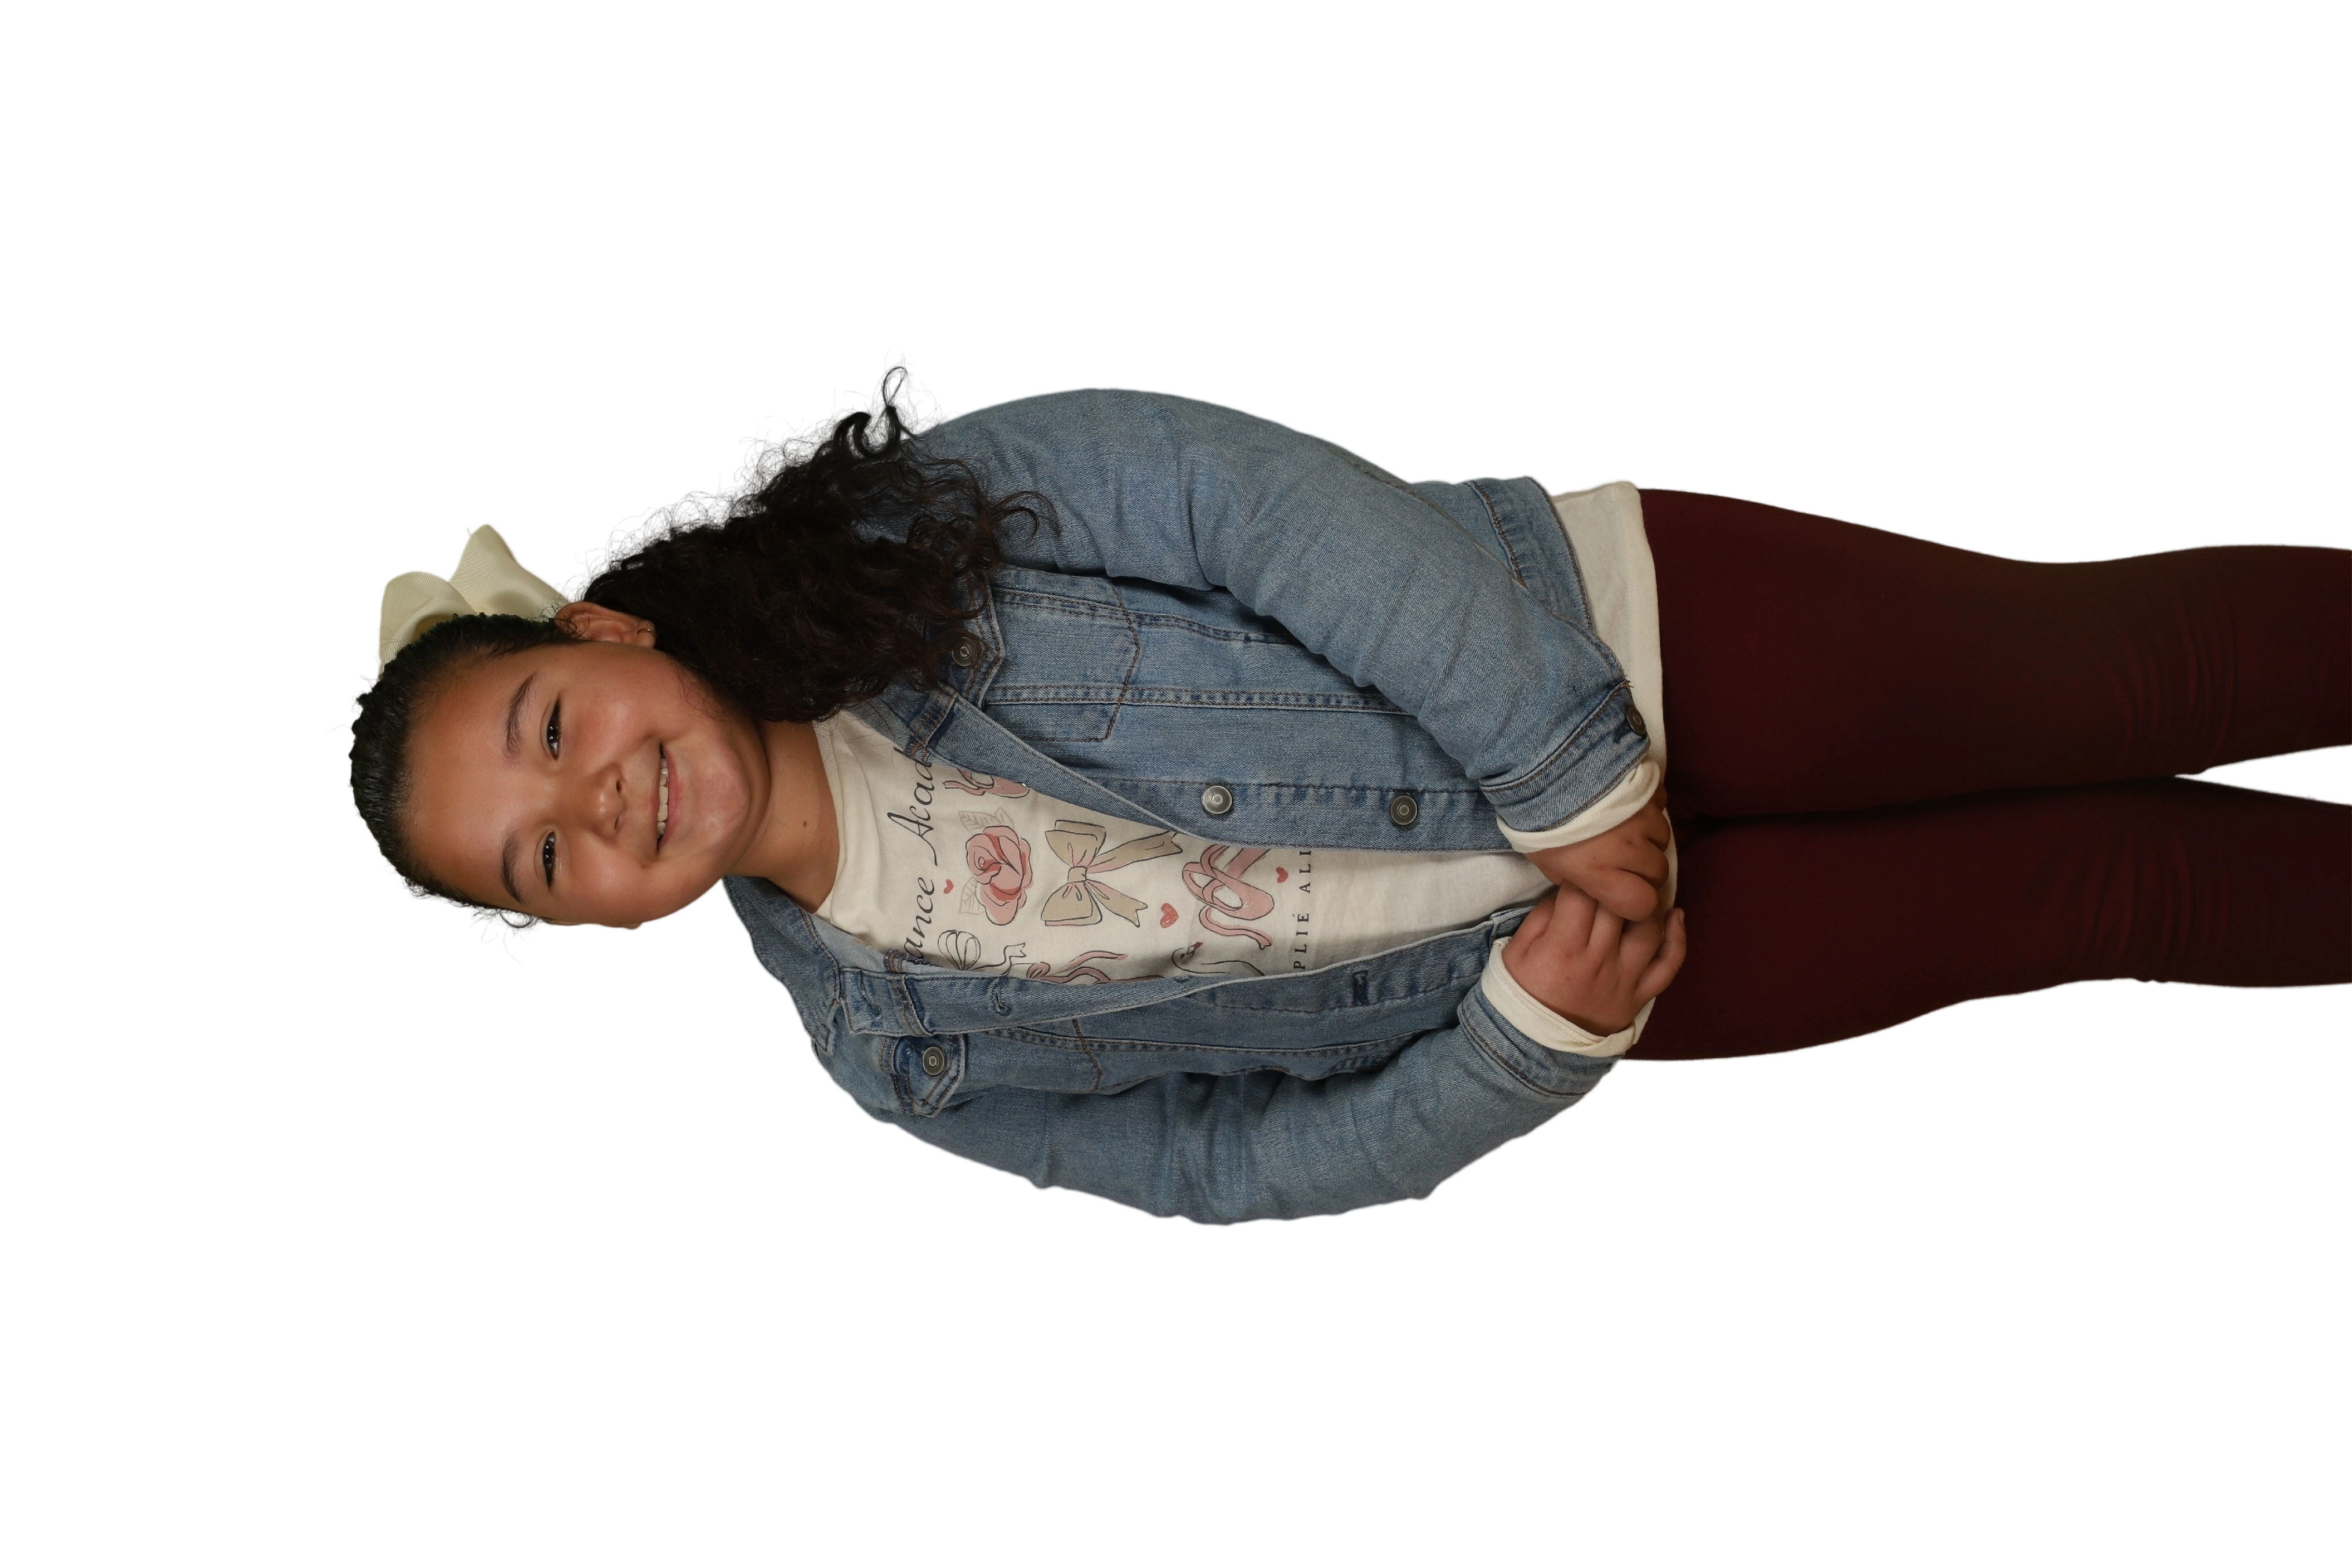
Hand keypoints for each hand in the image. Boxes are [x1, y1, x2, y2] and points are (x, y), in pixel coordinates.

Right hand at [1502, 882, 1688, 1037]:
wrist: (1536, 1046)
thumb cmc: (1523, 993)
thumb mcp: (1516, 951)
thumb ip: (1541, 916)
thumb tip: (1568, 888)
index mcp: (1563, 947)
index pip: (1582, 894)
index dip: (1583, 875)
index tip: (1582, 870)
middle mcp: (1598, 960)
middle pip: (1618, 905)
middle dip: (1616, 882)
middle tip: (1613, 873)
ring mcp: (1624, 978)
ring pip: (1649, 929)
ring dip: (1648, 903)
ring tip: (1639, 891)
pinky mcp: (1640, 995)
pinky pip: (1669, 966)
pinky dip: (1678, 939)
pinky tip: (1677, 916)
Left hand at [1523, 779, 1673, 922]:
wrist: (1545, 764)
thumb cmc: (1537, 818)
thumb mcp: (1544, 860)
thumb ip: (1570, 878)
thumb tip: (1587, 884)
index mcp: (1602, 872)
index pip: (1644, 904)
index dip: (1639, 904)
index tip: (1628, 896)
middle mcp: (1629, 849)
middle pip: (1659, 873)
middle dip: (1645, 873)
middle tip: (1624, 862)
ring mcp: (1643, 818)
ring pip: (1663, 839)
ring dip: (1649, 840)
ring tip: (1624, 829)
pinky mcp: (1649, 790)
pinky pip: (1661, 807)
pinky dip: (1650, 810)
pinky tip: (1628, 804)